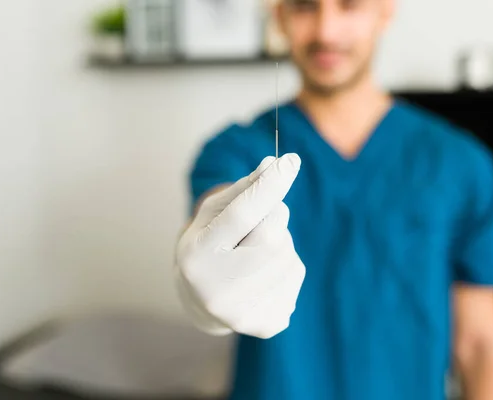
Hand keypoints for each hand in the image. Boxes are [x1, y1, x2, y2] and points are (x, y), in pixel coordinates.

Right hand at [175, 154, 305, 338]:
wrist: (202, 301)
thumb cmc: (208, 247)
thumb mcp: (213, 214)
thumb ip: (243, 190)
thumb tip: (274, 164)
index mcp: (197, 256)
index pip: (240, 215)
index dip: (268, 186)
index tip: (290, 161)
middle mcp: (216, 289)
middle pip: (272, 236)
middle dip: (273, 218)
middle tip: (257, 223)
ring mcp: (242, 313)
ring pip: (288, 254)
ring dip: (280, 242)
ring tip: (254, 253)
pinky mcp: (267, 324)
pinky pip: (296, 276)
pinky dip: (285, 265)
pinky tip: (262, 275)